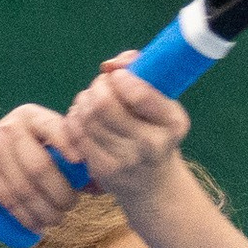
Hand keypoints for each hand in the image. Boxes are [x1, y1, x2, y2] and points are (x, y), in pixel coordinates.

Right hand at [0, 103, 89, 234]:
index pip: (55, 128)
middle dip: (60, 193)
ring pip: (25, 188)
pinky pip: (8, 198)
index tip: (80, 162)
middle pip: (41, 167)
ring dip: (44, 211)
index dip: (69, 145)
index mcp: (32, 117)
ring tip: (56, 220)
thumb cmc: (21, 158)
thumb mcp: (42, 148)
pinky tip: (36, 224)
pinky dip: (25, 216)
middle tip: (70, 207)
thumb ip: (68, 159)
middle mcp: (11, 126)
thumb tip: (101, 181)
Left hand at [65, 57, 189, 192]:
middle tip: (103, 84)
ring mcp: (125, 161)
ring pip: (87, 117)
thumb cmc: (156, 129)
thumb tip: (110, 65)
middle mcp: (150, 145)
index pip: (140, 96)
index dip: (120, 78)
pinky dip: (76, 117)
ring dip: (85, 99)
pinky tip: (84, 116)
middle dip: (98, 86)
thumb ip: (143, 71)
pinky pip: (77, 133)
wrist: (153, 182)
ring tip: (93, 98)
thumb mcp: (163, 103)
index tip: (118, 75)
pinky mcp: (102, 169)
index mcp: (172, 123)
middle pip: (104, 104)